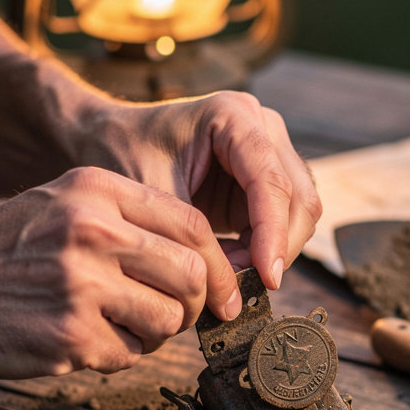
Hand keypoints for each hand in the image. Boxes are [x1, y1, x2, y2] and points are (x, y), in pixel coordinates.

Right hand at [0, 167, 242, 378]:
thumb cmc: (6, 248)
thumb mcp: (63, 202)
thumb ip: (130, 219)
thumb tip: (205, 257)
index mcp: (97, 191)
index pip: (193, 225)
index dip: (218, 262)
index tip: (219, 287)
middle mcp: (93, 232)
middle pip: (193, 276)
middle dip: (194, 303)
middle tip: (175, 313)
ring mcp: (82, 286)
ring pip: (170, 320)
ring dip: (156, 333)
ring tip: (122, 325)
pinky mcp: (72, 337)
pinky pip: (131, 355)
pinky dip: (119, 354)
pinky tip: (86, 338)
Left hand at [77, 90, 321, 290]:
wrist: (110, 139)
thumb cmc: (123, 155)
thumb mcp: (149, 195)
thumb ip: (191, 239)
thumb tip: (229, 294)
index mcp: (233, 115)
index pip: (271, 180)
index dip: (274, 234)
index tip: (267, 279)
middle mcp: (261, 127)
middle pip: (299, 198)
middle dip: (278, 248)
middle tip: (240, 285)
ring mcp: (269, 152)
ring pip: (299, 214)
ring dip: (273, 252)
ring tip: (228, 273)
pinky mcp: (264, 181)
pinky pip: (283, 224)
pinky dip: (263, 251)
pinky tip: (229, 263)